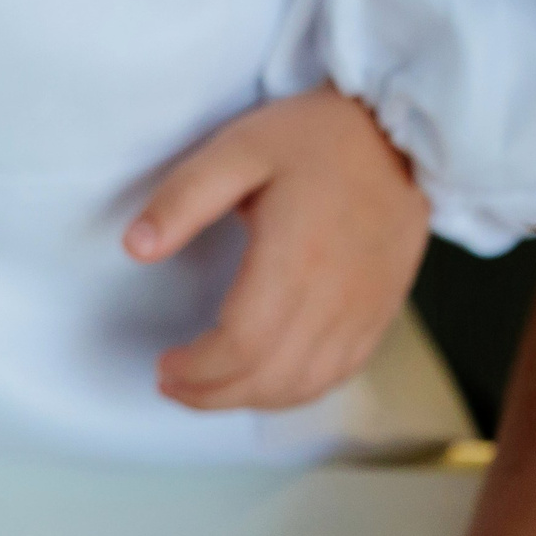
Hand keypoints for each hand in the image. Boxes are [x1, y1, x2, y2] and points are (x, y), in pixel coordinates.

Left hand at [125, 86, 430, 411]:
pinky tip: (264, 380)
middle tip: (175, 384)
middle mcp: (334, 298)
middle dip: (213, 394)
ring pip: (301, 387)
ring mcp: (362, 314)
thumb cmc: (317, 138)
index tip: (165, 365)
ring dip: (249, 399)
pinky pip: (335, 376)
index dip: (197, 371)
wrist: (400, 135)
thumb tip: (135, 248)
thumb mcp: (239, 148)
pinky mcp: (378, 317)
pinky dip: (292, 392)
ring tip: (211, 388)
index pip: (241, 346)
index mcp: (295, 259)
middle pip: (268, 379)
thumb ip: (183, 199)